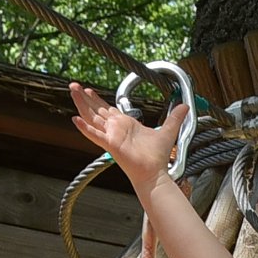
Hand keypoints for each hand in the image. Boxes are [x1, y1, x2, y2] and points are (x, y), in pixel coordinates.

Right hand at [68, 84, 183, 189]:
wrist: (154, 172)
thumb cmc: (157, 157)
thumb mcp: (167, 131)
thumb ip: (175, 118)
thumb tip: (185, 106)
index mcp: (125, 125)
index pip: (107, 109)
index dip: (97, 100)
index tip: (89, 90)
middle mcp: (115, 129)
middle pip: (95, 110)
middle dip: (85, 97)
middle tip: (74, 85)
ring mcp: (111, 136)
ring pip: (91, 118)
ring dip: (81, 104)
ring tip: (72, 91)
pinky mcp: (110, 144)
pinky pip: (94, 135)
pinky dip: (85, 127)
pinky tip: (75, 119)